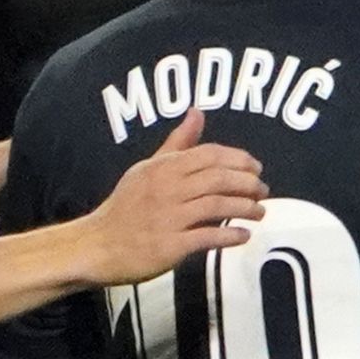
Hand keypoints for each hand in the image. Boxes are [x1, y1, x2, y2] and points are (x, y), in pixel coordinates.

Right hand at [78, 112, 265, 282]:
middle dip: (249, 183)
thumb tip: (197, 112)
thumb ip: (177, 143)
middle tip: (263, 191)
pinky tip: (244, 235)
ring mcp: (168, 218)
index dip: (240, 159)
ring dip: (246, 208)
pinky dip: (230, 235)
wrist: (95, 246)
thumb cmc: (125, 206)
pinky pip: (207, 237)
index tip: (257, 168)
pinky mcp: (169, 246)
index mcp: (163, 168)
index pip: (211, 154)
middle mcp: (167, 189)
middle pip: (219, 178)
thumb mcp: (147, 169)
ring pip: (218, 205)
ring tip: (260, 212)